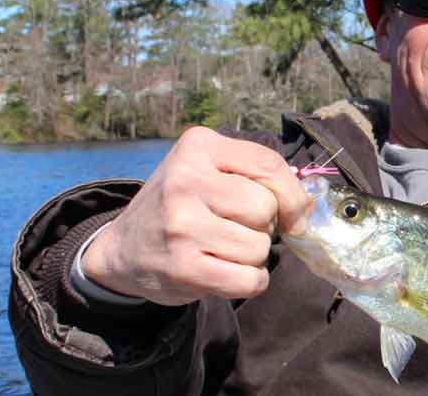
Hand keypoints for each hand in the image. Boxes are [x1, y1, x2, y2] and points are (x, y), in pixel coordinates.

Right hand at [81, 126, 310, 305]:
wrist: (122, 250)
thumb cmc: (179, 204)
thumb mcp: (208, 169)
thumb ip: (257, 175)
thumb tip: (306, 210)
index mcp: (197, 146)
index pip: (269, 164)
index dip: (293, 194)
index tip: (295, 213)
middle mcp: (185, 180)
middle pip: (267, 208)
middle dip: (263, 224)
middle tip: (234, 227)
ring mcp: (182, 225)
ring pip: (260, 247)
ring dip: (253, 255)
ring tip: (221, 248)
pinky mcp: (183, 268)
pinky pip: (250, 279)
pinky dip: (250, 281)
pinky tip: (227, 272)